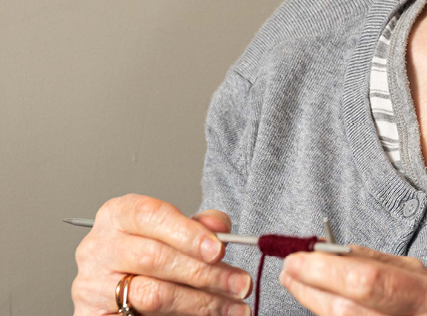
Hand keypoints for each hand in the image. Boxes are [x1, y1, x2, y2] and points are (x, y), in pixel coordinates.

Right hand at [72, 194, 252, 315]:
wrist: (122, 284)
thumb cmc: (153, 250)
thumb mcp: (176, 230)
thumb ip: (200, 225)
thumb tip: (219, 228)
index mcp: (117, 215)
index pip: (151, 216)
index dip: (188, 233)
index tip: (219, 250)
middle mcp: (98, 248)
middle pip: (154, 258)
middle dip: (204, 273)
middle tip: (240, 284)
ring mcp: (91, 285)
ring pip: (152, 295)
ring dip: (201, 303)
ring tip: (234, 307)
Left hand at [280, 245, 426, 315]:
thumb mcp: (415, 273)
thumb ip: (375, 262)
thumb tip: (328, 250)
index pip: (368, 282)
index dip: (327, 271)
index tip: (297, 258)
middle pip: (344, 310)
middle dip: (310, 287)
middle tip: (288, 270)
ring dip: (311, 300)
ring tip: (295, 280)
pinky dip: (325, 312)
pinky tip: (316, 298)